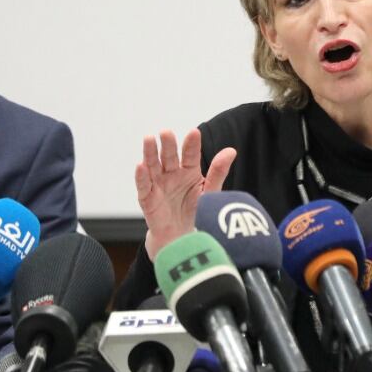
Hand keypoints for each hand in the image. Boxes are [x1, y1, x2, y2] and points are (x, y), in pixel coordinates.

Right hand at [135, 129, 235, 258]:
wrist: (183, 239)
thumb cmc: (197, 212)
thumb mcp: (210, 192)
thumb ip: (218, 172)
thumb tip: (231, 150)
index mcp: (189, 171)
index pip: (190, 155)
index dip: (191, 144)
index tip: (194, 133)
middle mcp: (172, 175)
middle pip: (169, 157)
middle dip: (168, 145)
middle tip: (166, 132)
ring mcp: (159, 185)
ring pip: (153, 166)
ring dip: (150, 153)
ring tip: (149, 139)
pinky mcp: (148, 199)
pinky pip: (144, 186)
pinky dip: (141, 177)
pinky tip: (141, 166)